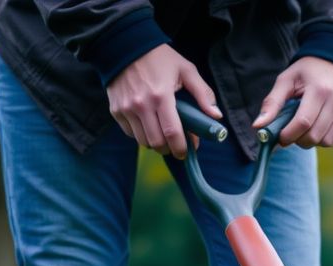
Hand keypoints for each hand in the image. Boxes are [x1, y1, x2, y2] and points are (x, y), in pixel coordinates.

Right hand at [107, 44, 220, 158]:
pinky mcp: (116, 110)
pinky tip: (148, 125)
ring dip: (155, 143)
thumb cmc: (160, 58)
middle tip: (175, 145)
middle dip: (169, 149)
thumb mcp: (186, 70)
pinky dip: (141, 135)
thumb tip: (216, 116)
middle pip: (157, 143)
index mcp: (161, 96)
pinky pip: (130, 134)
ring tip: (162, 135)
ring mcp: (126, 109)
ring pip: (142, 141)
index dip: (181, 148)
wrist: (125, 45)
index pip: (172, 133)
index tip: (186, 152)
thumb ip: (203, 93)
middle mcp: (141, 105)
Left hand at [253, 56, 332, 147]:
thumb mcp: (286, 80)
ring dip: (313, 141)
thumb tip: (258, 126)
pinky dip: (327, 139)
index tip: (280, 137)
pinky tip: (321, 127)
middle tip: (292, 133)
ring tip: (307, 128)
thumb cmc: (308, 72)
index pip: (303, 122)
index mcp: (319, 89)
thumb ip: (272, 103)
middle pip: (315, 135)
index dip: (288, 135)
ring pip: (327, 141)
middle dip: (299, 140)